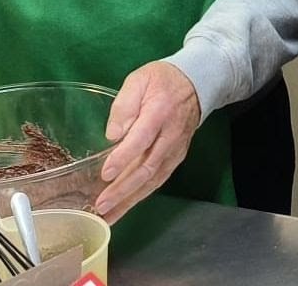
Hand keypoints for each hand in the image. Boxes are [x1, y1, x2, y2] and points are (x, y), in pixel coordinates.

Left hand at [95, 61, 201, 222]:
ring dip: (131, 200)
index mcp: (160, 112)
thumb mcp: (139, 80)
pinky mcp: (176, 157)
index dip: (124, 158)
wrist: (196, 84)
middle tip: (101, 205)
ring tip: (108, 217)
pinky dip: (141, 196)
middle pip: (148, 167)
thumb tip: (113, 134)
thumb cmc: (162, 81)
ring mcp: (176, 149)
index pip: (142, 139)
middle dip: (124, 190)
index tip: (106, 173)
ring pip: (154, 179)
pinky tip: (124, 207)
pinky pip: (159, 180)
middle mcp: (171, 135)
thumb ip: (124, 104)